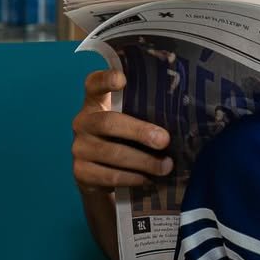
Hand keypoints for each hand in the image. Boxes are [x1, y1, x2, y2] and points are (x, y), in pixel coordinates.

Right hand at [72, 69, 172, 192]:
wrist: (100, 176)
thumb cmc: (123, 139)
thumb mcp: (129, 120)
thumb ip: (142, 112)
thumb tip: (180, 117)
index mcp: (95, 102)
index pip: (94, 84)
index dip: (105, 79)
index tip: (122, 79)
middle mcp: (82, 122)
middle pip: (108, 123)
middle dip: (139, 132)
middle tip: (164, 140)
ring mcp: (79, 148)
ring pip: (112, 153)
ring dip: (143, 161)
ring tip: (166, 166)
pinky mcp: (81, 173)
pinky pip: (109, 176)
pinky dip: (132, 178)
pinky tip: (148, 179)